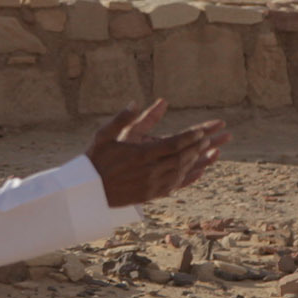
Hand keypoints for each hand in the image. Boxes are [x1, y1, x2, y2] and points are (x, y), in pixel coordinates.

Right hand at [86, 99, 228, 206]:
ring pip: (180, 172)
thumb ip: (122, 119)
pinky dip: (188, 177)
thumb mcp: (105, 135)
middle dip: (197, 147)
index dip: (189, 137)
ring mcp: (150, 185)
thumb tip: (135, 102)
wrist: (88, 192)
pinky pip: (175, 185)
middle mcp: (148, 171)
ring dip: (196, 161)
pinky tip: (197, 171)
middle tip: (209, 139)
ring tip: (208, 152)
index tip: (201, 131)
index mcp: (140, 154)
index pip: (173, 144)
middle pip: (181, 157)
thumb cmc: (96, 160)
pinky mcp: (150, 195)